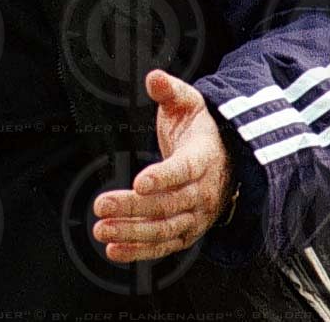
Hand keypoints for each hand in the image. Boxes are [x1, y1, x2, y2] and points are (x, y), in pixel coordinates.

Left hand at [91, 68, 234, 262]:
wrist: (227, 159)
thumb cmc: (201, 129)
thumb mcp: (189, 102)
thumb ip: (170, 90)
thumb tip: (154, 77)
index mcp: (204, 157)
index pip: (184, 170)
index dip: (163, 177)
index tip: (139, 181)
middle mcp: (203, 191)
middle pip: (168, 204)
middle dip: (133, 207)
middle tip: (101, 205)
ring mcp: (197, 215)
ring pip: (165, 229)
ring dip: (132, 233)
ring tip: (101, 229)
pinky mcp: (188, 231)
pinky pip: (164, 245)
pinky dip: (140, 252)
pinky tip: (113, 250)